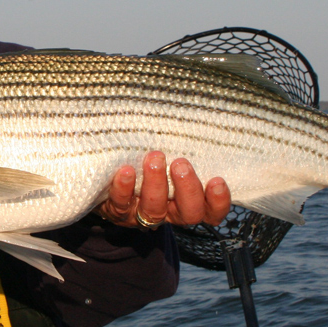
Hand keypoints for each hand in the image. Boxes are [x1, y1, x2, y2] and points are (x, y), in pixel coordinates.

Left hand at [95, 151, 230, 228]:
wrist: (109, 172)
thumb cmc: (150, 156)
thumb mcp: (171, 150)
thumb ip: (183, 143)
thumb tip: (196, 112)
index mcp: (188, 200)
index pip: (212, 211)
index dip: (218, 202)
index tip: (217, 180)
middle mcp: (170, 211)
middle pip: (188, 213)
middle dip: (188, 189)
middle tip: (181, 164)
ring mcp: (143, 214)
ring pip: (155, 209)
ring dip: (156, 184)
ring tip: (155, 159)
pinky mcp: (118, 211)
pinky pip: (121, 204)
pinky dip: (124, 188)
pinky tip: (125, 171)